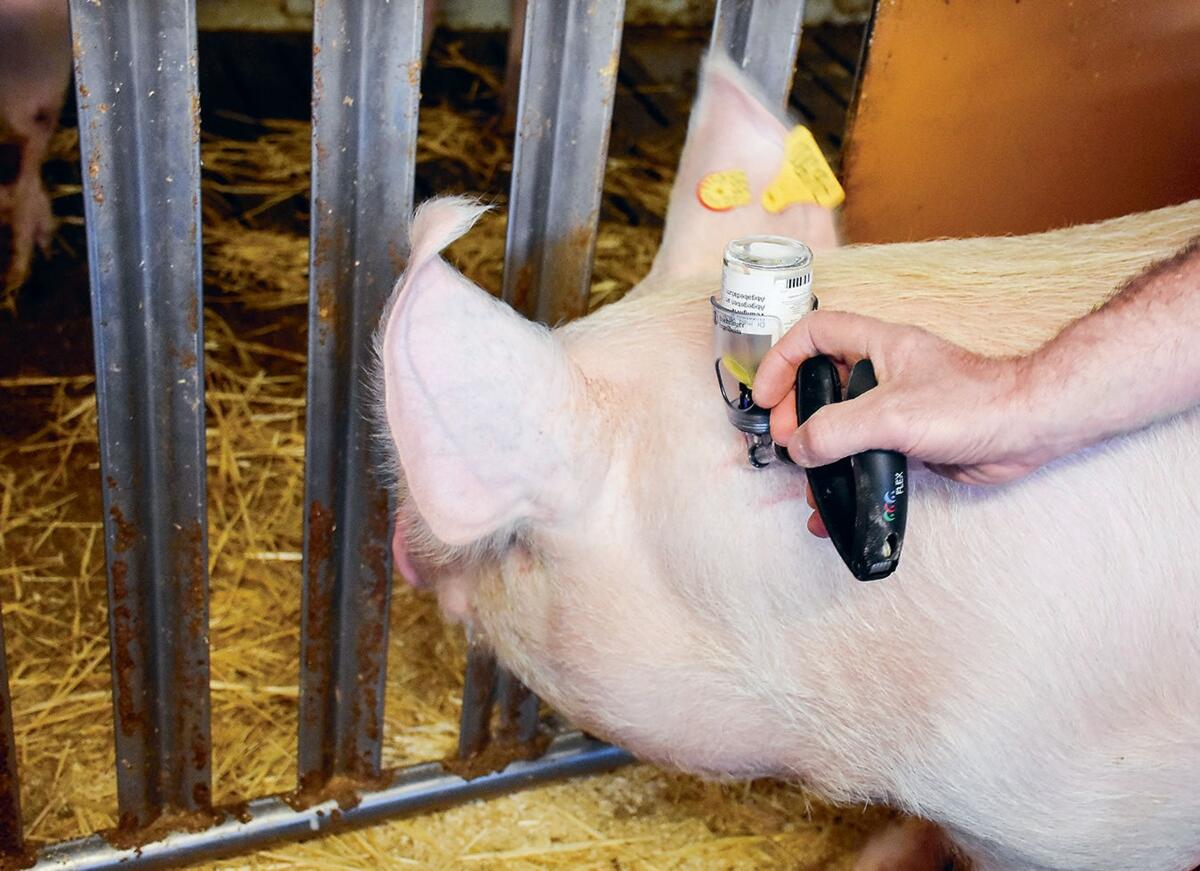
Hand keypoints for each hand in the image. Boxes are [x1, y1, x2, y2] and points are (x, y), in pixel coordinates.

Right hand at [752, 311, 1056, 486]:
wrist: (1028, 429)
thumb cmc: (974, 404)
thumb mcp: (892, 414)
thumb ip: (838, 430)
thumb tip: (800, 448)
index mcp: (878, 346)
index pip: (814, 334)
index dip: (782, 360)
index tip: (766, 396)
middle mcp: (884, 371)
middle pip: (820, 381)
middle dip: (795, 411)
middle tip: (788, 441)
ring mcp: (896, 406)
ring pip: (841, 421)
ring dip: (817, 448)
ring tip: (807, 477)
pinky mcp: (910, 439)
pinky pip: (864, 453)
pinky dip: (845, 475)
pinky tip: (836, 504)